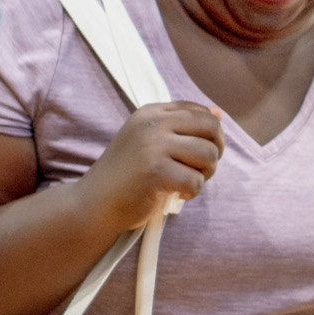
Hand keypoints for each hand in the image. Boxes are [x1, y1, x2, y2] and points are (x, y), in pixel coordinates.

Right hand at [76, 101, 223, 232]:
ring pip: (208, 154)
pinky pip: (195, 180)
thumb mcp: (152, 141)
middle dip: (215, 151)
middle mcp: (152, 123)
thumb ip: (182, 125)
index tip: (196, 152)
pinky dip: (192, 191)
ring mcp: (152, 145)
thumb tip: (218, 113)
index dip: (211, 135)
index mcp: (152, 112)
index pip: (201, 111)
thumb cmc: (130, 174)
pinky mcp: (155, 171)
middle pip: (211, 128)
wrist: (94, 203)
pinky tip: (176, 193)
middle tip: (199, 168)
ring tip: (185, 181)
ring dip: (205, 173)